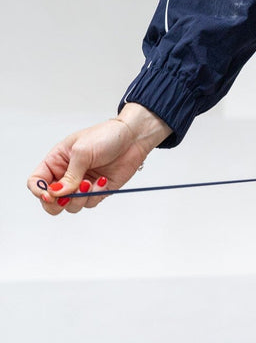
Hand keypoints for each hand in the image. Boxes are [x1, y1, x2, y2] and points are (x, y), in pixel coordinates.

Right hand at [27, 104, 171, 215]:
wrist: (132, 139)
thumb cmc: (105, 136)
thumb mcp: (82, 152)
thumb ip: (69, 176)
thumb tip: (57, 194)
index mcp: (56, 161)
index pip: (36, 181)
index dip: (39, 191)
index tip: (49, 195)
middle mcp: (66, 175)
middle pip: (51, 201)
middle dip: (58, 203)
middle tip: (69, 195)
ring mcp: (81, 185)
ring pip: (71, 205)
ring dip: (80, 198)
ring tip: (90, 182)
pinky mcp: (97, 191)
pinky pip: (89, 203)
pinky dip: (95, 195)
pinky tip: (103, 180)